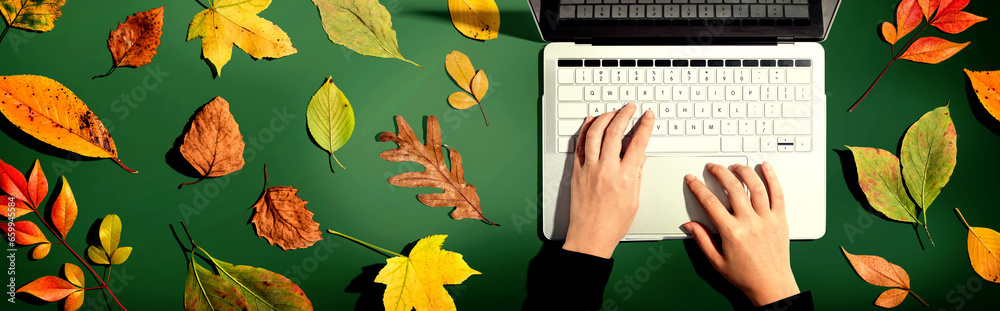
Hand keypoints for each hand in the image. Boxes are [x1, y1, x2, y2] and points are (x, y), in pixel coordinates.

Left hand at [563, 103, 653, 258]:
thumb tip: (640, 157)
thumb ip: (638, 175)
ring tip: (612, 112)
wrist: (589, 237)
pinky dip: (585, 130)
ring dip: (604, 118)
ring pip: (595, 133)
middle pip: (615, 132)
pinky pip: (579, 145)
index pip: (637, 143)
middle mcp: (606, 169)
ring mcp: (589, 169)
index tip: (648, 116)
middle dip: (624, 114)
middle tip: (630, 108)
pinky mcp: (576, 172)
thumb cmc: (612, 224)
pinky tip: (590, 122)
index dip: (645, 126)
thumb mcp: (634, 200)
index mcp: (625, 177)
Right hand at [684, 162, 798, 305]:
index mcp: (732, 232)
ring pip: (755, 186)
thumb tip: (690, 224)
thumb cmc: (745, 275)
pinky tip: (765, 167)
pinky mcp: (780, 219)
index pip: (710, 202)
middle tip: (712, 167)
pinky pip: (778, 193)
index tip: (693, 180)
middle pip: (733, 188)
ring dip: (743, 171)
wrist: (771, 284)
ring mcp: (767, 219)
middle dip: (719, 172)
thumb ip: (702, 239)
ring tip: (734, 166)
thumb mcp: (716, 261)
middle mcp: (750, 222)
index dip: (698, 188)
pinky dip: (772, 178)